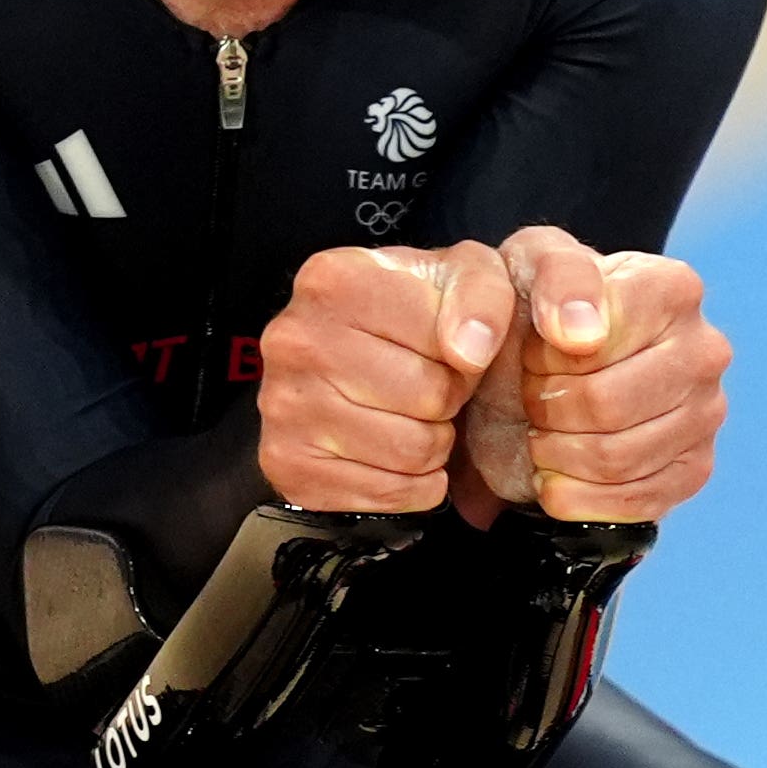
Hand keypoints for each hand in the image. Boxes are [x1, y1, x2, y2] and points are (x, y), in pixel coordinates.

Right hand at [256, 240, 512, 511]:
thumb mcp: (460, 274)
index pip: (447, 339)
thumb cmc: (407, 316)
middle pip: (429, 396)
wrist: (338, 357)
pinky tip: (393, 455)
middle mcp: (296, 338)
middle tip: (427, 386)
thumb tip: (470, 350)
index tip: (445, 346)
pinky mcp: (286, 463)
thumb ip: (483, 294)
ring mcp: (283, 403)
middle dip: (448, 399)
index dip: (465, 351)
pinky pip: (385, 493)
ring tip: (411, 417)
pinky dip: (407, 484)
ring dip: (431, 444)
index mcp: (336, 279)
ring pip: (411, 450)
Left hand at [483, 223, 727, 521]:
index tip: (531, 356)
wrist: (541, 370)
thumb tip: (582, 334)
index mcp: (673, 288)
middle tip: (530, 400)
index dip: (545, 358)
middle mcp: (704, 348)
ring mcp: (708, 412)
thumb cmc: (541, 312)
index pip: (597, 341)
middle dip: (547, 410)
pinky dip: (578, 496)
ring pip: (616, 457)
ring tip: (541, 434)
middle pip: (607, 405)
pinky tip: (557, 476)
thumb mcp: (530, 264)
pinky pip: (634, 500)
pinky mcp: (696, 467)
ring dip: (557, 455)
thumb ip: (555, 277)